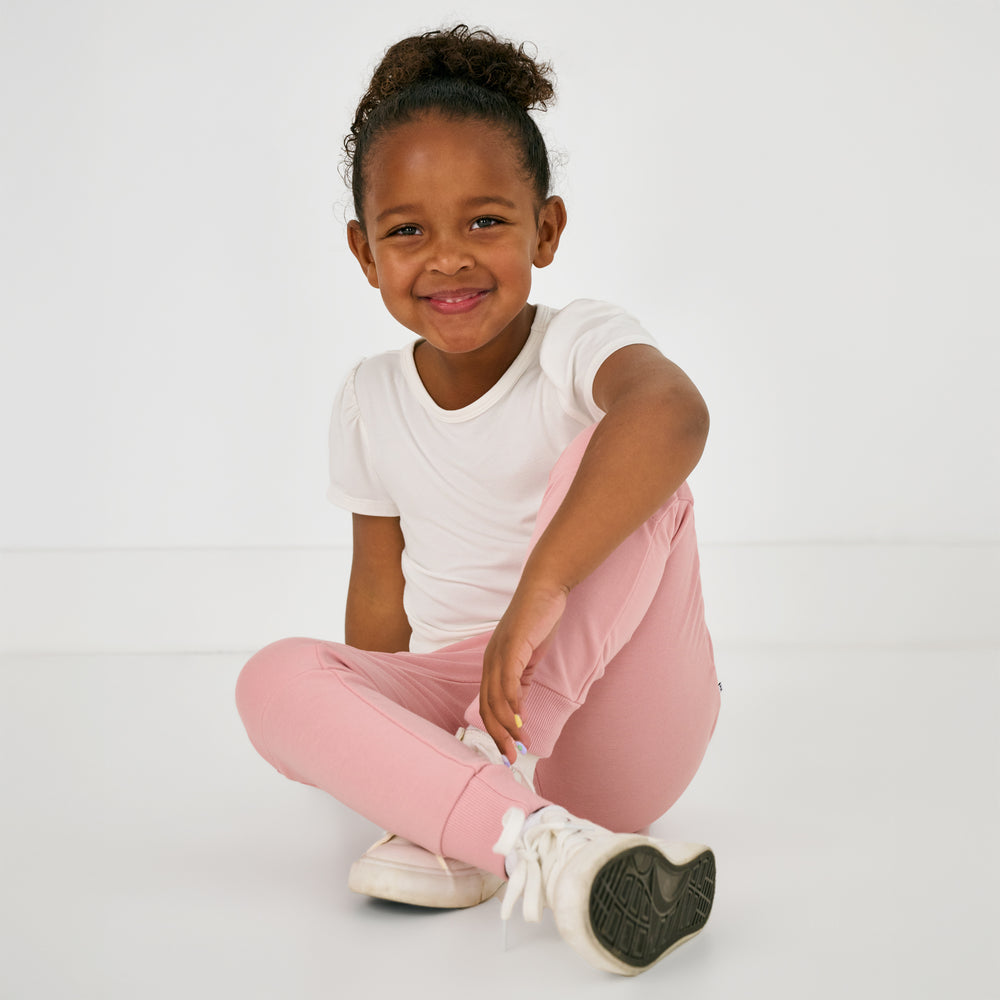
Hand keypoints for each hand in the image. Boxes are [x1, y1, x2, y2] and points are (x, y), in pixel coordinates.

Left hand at [480, 581, 567, 762]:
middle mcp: (490, 661)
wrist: (545, 589)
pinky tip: (520, 718)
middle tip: (509, 757)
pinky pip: (508, 681)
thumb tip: (519, 706)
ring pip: (495, 698)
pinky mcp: (512, 646)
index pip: (487, 704)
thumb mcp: (528, 655)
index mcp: (492, 664)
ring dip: (506, 725)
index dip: (495, 729)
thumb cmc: (538, 619)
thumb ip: (521, 679)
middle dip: (497, 735)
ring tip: (518, 743)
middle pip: (487, 706)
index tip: (507, 750)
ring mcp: (499, 653)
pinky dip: (512, 703)